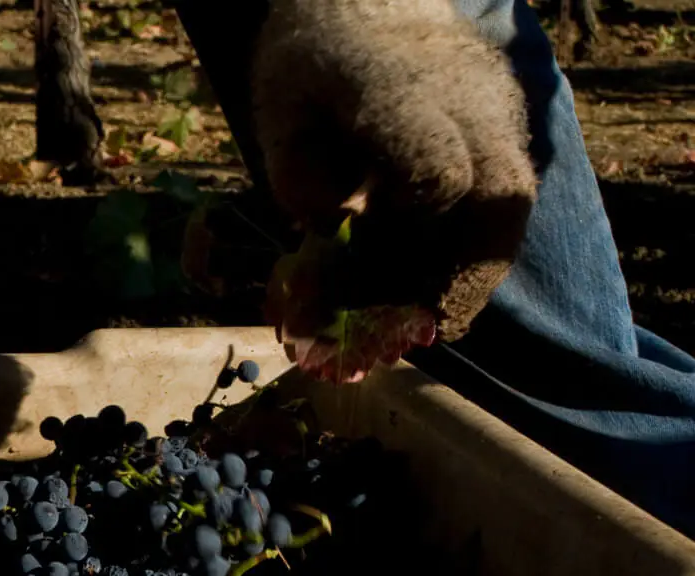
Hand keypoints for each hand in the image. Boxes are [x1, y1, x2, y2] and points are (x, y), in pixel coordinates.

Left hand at [251, 0, 537, 354]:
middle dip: (470, 274)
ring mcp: (497, 106)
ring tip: (433, 310)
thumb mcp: (278, 113)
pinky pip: (507, 191)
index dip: (416, 236)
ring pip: (516, 201)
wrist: (366, 4)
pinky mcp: (509, 122)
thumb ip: (299, 175)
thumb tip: (336, 232)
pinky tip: (435, 271)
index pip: (436, 172)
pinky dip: (476, 240)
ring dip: (477, 265)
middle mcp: (466, 95)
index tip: (388, 274)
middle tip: (434, 324)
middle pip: (501, 197)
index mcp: (398, 89)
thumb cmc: (311, 65)